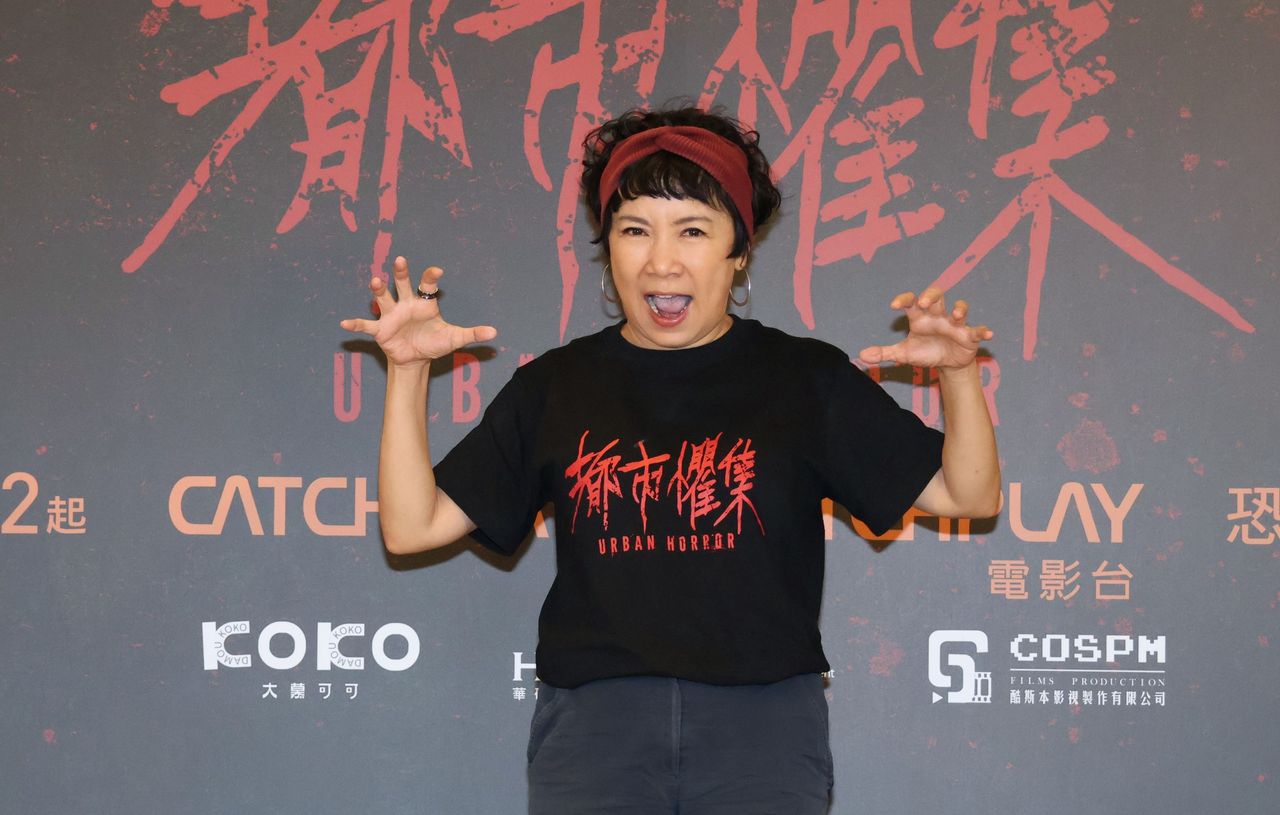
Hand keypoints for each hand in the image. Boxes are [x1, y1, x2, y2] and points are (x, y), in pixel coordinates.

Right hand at [340, 256, 496, 367]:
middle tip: (400, 259)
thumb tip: (495, 332)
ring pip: (383, 298)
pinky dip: (356, 325)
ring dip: (378, 290)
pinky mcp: (380, 330)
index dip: (431, 277)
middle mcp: (405, 304)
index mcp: (424, 303)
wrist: (416, 358)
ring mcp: (391, 315)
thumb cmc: (434, 342)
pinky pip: (366, 326)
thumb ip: (472, 334)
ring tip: (375, 281)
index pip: (427, 285)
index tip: (437, 271)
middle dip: (400, 272)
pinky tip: (344, 324)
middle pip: (402, 283)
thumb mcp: (454, 338)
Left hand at [858, 287, 991, 369]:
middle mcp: (938, 316)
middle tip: (925, 302)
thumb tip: (861, 356)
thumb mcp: (904, 353)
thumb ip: (884, 353)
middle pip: (936, 296)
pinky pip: (978, 330)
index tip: (894, 305)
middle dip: (932, 296)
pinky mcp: (969, 335)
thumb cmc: (924, 351)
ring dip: (958, 309)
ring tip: (954, 315)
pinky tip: (988, 334)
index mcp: (920, 317)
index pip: (911, 302)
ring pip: (959, 308)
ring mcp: (955, 324)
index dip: (903, 300)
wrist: (946, 363)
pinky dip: (983, 330)